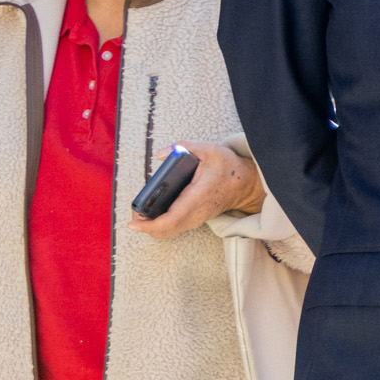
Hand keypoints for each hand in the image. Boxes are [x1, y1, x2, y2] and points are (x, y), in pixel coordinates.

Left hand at [129, 142, 264, 239]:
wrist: (246, 184)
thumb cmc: (228, 168)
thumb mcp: (209, 150)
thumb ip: (184, 147)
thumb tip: (161, 154)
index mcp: (197, 197)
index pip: (171, 219)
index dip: (149, 224)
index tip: (133, 223)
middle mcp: (196, 213)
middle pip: (165, 230)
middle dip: (144, 225)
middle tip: (134, 212)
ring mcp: (196, 219)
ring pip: (168, 232)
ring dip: (150, 226)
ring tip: (140, 212)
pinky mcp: (195, 220)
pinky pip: (173, 228)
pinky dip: (159, 225)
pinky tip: (151, 214)